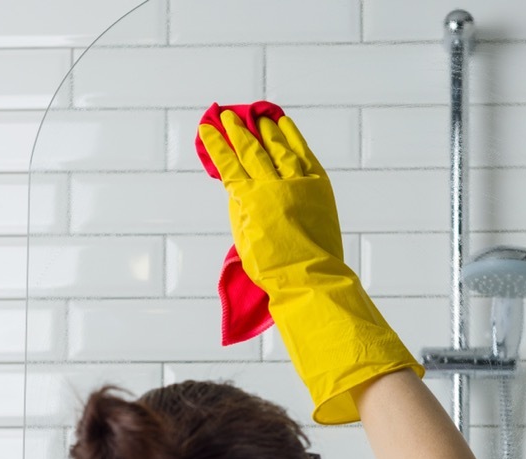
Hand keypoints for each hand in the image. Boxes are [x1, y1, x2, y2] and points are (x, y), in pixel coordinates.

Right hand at [198, 111, 343, 287]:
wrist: (306, 276)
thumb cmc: (271, 266)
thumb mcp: (243, 236)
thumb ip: (240, 206)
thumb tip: (238, 185)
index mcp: (248, 199)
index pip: (228, 164)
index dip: (216, 145)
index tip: (206, 127)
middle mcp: (271, 185)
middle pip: (251, 150)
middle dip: (237, 131)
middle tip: (228, 115)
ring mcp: (297, 182)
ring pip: (279, 147)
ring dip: (266, 129)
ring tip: (258, 117)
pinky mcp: (319, 185)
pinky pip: (304, 154)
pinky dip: (294, 137)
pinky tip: (285, 125)